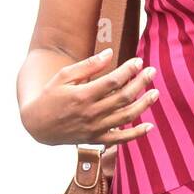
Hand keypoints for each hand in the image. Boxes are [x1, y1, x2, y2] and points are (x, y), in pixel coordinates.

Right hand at [24, 51, 157, 147]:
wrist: (38, 126)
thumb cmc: (51, 96)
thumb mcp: (64, 76)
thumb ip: (88, 65)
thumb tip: (110, 53)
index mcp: (82, 95)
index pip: (112, 81)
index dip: (128, 70)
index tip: (138, 61)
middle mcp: (91, 113)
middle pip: (123, 97)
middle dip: (141, 83)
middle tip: (152, 71)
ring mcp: (95, 128)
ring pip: (126, 117)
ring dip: (143, 105)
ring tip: (155, 93)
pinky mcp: (96, 139)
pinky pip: (120, 139)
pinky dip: (136, 134)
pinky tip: (150, 126)